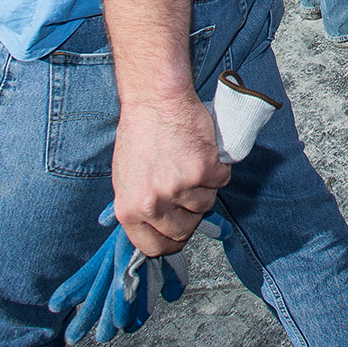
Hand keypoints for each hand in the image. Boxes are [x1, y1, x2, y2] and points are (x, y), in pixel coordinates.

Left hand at [111, 95, 228, 257]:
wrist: (155, 100)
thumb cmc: (140, 135)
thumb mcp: (126, 180)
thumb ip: (140, 208)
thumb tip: (158, 230)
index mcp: (129, 210)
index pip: (154, 248)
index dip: (169, 241)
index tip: (177, 231)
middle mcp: (153, 203)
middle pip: (184, 230)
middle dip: (189, 215)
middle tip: (186, 191)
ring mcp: (178, 188)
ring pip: (205, 205)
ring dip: (203, 188)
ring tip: (189, 163)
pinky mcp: (203, 170)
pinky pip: (221, 182)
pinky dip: (217, 169)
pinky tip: (202, 153)